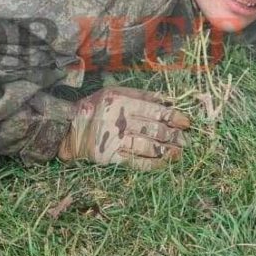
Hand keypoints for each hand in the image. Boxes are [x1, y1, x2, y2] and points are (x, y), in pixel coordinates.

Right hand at [58, 87, 191, 170]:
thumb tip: (168, 100)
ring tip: (180, 152)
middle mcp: (120, 122)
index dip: (174, 118)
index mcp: (122, 103)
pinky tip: (166, 162)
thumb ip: (140, 95)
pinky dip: (154, 163)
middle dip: (175, 136)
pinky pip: (138, 163)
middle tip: (186, 139)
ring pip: (149, 147)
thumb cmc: (95, 107)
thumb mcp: (115, 92)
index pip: (155, 111)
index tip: (186, 123)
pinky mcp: (112, 158)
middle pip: (155, 130)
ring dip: (168, 150)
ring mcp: (116, 141)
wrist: (69, 129)